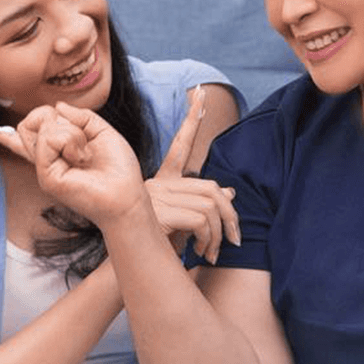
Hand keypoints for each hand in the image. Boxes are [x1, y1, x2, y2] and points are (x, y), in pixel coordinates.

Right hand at [0, 102, 145, 225]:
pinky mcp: (47, 176)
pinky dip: (69, 140)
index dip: (12, 134)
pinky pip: (48, 139)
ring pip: (39, 127)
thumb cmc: (119, 168)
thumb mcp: (102, 132)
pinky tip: (80, 157)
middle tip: (80, 138)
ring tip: (84, 154)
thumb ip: (81, 117)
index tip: (1, 134)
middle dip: (54, 117)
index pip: (27, 137)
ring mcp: (45, 167)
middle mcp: (48, 159)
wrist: (127, 195)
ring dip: (70, 132)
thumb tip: (57, 106)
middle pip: (28, 124)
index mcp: (58, 151)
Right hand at [144, 88, 239, 261]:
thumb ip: (204, 205)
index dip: (191, 119)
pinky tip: (203, 254)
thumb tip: (231, 192)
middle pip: (212, 187)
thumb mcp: (185, 224)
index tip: (199, 93)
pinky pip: (203, 220)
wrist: (128, 270)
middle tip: (235, 239)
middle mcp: (158, 183)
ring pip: (211, 205)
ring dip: (220, 234)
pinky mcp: (160, 212)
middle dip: (231, 215)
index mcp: (162, 181)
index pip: (181, 144)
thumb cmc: (156, 247)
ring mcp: (157, 196)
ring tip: (213, 253)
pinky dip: (210, 239)